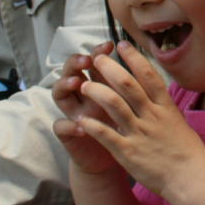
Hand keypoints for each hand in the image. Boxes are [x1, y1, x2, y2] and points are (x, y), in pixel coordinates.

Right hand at [53, 42, 120, 174]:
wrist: (112, 158)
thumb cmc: (124, 125)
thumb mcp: (130, 102)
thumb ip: (132, 83)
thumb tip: (144, 59)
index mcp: (99, 84)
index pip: (93, 61)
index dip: (98, 52)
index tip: (110, 45)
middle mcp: (82, 95)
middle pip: (71, 71)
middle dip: (76, 62)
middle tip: (87, 60)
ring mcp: (73, 112)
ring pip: (59, 93)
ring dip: (65, 85)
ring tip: (77, 83)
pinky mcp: (69, 134)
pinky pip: (61, 126)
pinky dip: (69, 125)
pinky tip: (81, 125)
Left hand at [72, 42, 204, 200]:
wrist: (190, 178)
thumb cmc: (186, 151)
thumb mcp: (178, 121)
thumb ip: (163, 106)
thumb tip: (156, 92)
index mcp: (164, 107)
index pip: (148, 75)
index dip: (134, 58)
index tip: (121, 45)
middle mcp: (151, 116)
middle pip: (128, 84)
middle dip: (110, 68)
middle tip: (97, 58)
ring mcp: (139, 133)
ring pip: (114, 104)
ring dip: (97, 92)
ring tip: (85, 85)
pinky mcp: (128, 152)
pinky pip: (106, 134)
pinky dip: (92, 125)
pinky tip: (81, 119)